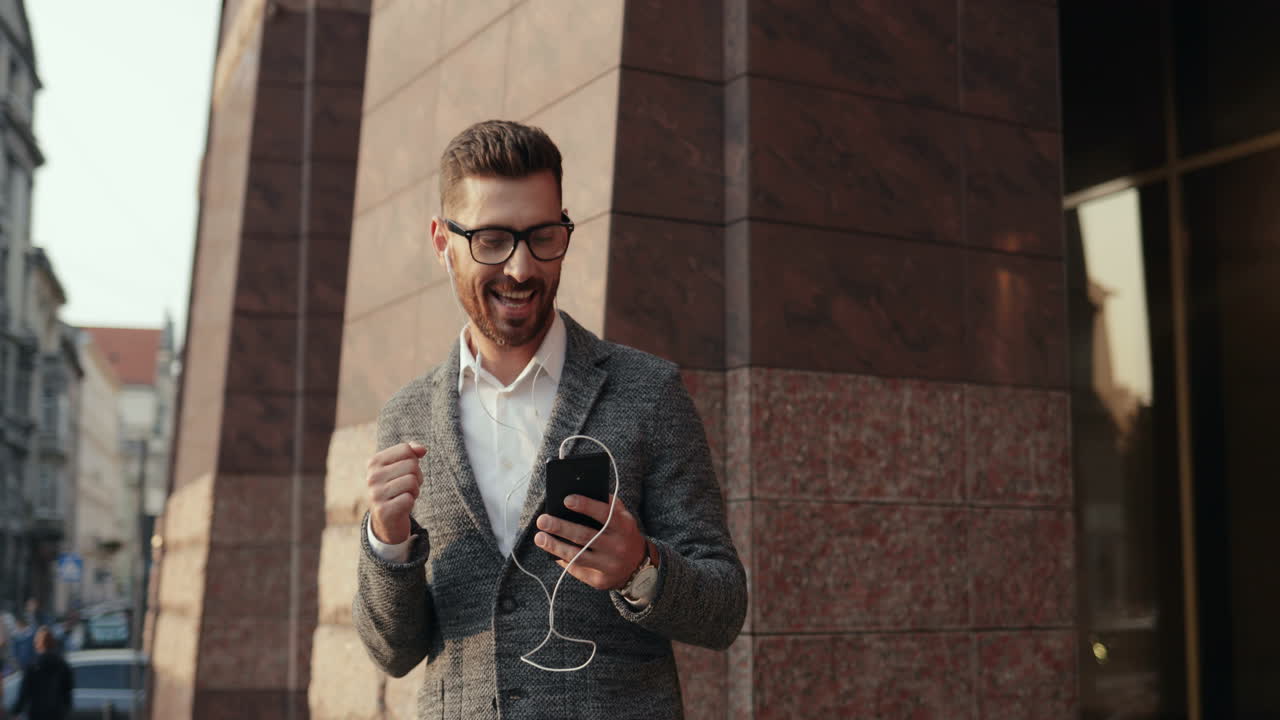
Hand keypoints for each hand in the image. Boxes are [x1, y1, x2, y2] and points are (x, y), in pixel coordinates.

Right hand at [365, 442, 426, 543]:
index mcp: (374, 462)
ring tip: (404, 496)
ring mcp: (376, 494)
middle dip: (416, 476)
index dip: (413, 461)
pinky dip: (411, 502)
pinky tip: (402, 506)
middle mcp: (372, 477)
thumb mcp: (402, 467)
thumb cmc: (398, 488)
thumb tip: (422, 449)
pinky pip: (409, 498)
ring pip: (412, 481)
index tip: (405, 472)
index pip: (406, 449)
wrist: (388, 520)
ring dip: (415, 490)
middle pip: (411, 465)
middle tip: (406, 487)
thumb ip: (412, 452)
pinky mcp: (383, 510)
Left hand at [534, 494, 648, 590]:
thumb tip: (577, 494)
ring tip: (540, 537)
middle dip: (561, 527)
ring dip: (555, 546)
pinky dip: (562, 560)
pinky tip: (550, 552)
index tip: (566, 499)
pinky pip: (577, 570)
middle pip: (585, 536)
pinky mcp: (600, 580)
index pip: (604, 514)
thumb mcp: (622, 517)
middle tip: (542, 520)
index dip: (585, 506)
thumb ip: (607, 504)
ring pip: (577, 556)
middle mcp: (618, 546)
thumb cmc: (622, 533)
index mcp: (624, 526)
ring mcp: (609, 565)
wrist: (637, 566)